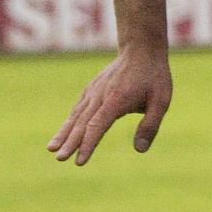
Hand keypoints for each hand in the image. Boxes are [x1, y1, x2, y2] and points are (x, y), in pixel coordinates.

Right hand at [47, 48, 172, 164]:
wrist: (140, 49)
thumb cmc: (153, 77)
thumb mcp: (161, 101)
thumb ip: (150, 125)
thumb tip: (139, 150)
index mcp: (117, 100)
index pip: (98, 126)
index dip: (88, 144)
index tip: (79, 161)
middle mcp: (100, 96)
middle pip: (82, 123)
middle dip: (69, 142)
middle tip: (58, 157)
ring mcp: (93, 91)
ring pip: (75, 115)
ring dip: (63, 132)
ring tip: (50, 148)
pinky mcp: (91, 89)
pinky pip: (78, 108)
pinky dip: (69, 121)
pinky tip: (62, 133)